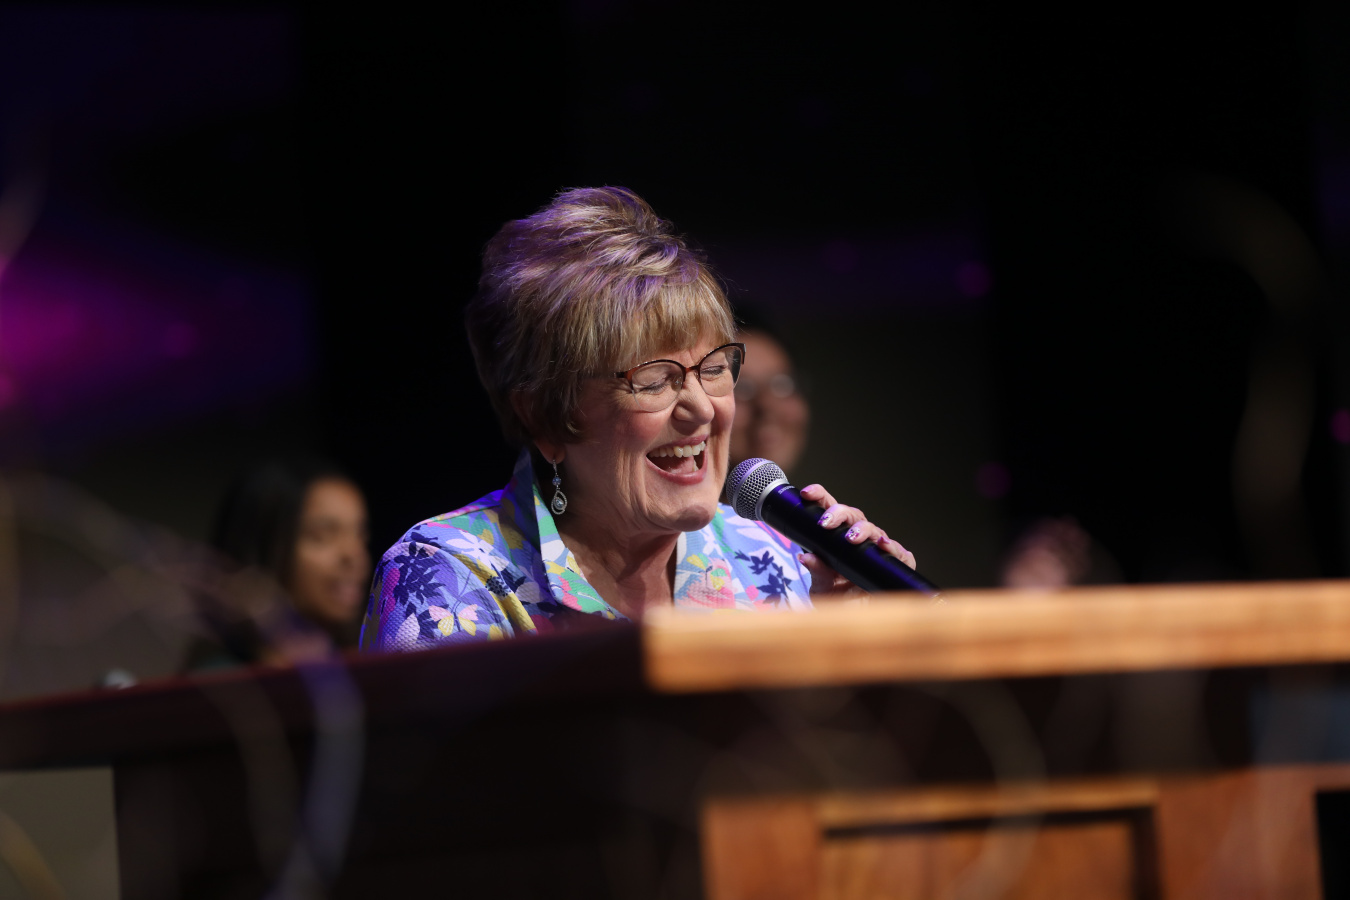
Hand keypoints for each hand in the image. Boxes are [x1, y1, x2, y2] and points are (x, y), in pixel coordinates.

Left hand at [796, 483, 916, 596]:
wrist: (854, 620)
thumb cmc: (836, 598)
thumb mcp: (821, 586)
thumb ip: (817, 570)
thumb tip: (806, 557)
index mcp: (836, 537)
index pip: (830, 509)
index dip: (820, 496)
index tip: (806, 493)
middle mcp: (858, 538)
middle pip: (852, 515)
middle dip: (839, 514)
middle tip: (825, 524)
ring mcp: (877, 550)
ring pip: (874, 530)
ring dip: (863, 530)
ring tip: (852, 537)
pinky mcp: (894, 564)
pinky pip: (898, 553)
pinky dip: (893, 548)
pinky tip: (882, 546)